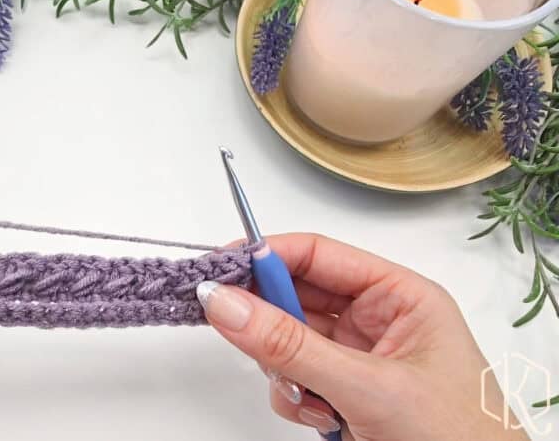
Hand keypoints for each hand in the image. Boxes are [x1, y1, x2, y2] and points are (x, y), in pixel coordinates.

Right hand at [197, 234, 529, 440]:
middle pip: (297, 297)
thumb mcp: (369, 386)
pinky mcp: (342, 394)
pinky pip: (293, 378)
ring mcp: (357, 360)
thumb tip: (227, 304)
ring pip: (288, 342)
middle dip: (269, 318)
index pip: (319, 256)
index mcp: (400, 297)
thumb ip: (292, 346)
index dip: (267, 255)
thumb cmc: (456, 439)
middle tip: (230, 323)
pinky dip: (292, 396)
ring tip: (306, 394)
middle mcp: (377, 321)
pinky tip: (320, 416)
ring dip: (282, 367)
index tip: (220, 267)